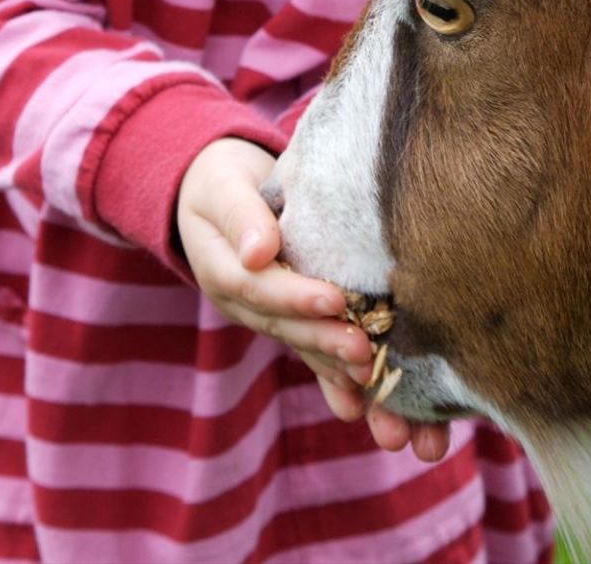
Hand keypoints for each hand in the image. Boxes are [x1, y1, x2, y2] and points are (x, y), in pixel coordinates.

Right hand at [175, 138, 451, 460]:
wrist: (220, 195)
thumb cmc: (223, 184)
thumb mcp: (222, 189)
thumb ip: (240, 216)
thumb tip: (258, 252)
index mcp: (222, 271)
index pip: (258, 288)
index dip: (295, 297)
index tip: (334, 299)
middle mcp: (244, 304)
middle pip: (284, 326)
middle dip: (324, 340)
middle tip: (363, 351)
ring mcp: (267, 318)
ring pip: (302, 344)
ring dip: (334, 365)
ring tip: (370, 378)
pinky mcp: (290, 323)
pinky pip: (312, 353)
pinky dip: (333, 378)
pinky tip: (358, 406)